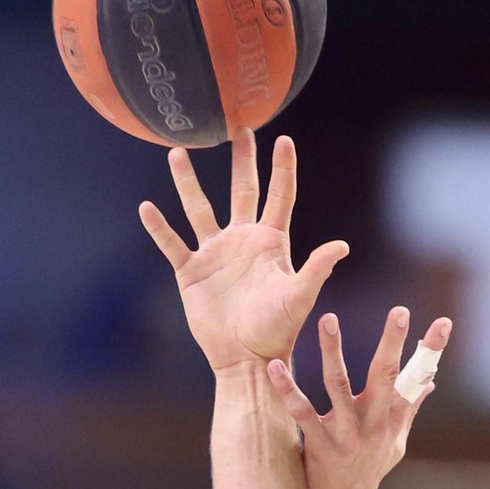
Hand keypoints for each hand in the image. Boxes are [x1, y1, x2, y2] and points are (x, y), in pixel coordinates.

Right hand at [139, 130, 348, 375]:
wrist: (246, 360)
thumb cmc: (277, 332)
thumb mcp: (298, 298)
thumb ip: (316, 269)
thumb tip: (342, 246)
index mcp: (271, 242)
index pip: (280, 196)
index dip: (282, 169)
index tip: (284, 140)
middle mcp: (243, 241)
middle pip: (242, 191)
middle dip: (242, 161)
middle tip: (240, 128)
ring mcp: (215, 254)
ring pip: (199, 208)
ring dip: (187, 182)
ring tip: (176, 152)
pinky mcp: (191, 272)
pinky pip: (172, 244)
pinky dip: (159, 228)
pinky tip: (146, 208)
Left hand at [265, 307, 452, 488]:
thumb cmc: (368, 470)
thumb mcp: (395, 442)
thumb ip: (409, 409)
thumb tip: (429, 382)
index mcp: (391, 418)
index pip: (416, 378)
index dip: (432, 352)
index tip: (446, 322)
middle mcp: (373, 424)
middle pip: (385, 377)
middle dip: (393, 344)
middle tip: (400, 312)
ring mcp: (346, 435)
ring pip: (339, 387)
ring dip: (333, 352)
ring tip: (328, 318)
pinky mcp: (319, 445)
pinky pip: (302, 412)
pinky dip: (287, 389)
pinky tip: (275, 366)